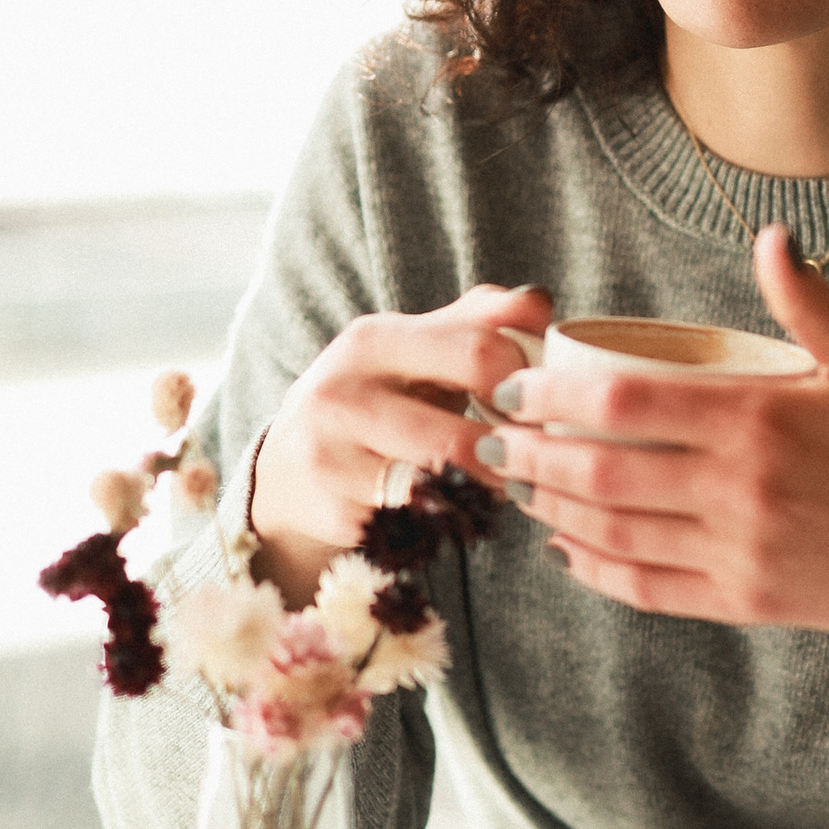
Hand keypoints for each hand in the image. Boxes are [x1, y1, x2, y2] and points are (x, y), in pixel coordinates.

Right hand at [247, 284, 552, 607]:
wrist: (287, 468)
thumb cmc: (376, 397)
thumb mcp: (416, 348)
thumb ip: (479, 321)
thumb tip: (539, 301)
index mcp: (371, 341)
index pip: (477, 352)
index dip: (525, 384)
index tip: (541, 404)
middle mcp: (340, 396)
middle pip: (460, 438)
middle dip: (510, 456)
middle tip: (537, 461)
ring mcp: (330, 460)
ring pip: (439, 489)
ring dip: (484, 493)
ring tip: (506, 485)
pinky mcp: (333, 514)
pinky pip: (414, 527)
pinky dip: (444, 523)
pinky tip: (452, 513)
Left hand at [483, 231, 828, 769]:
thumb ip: (810, 305)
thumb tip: (771, 238)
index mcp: (763, 419)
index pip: (626, 402)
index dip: (557, 395)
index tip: (521, 385)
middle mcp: (742, 488)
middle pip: (602, 473)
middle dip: (533, 455)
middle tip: (495, 436)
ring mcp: (741, 551)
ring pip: (615, 534)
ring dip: (554, 511)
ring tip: (520, 486)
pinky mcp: (746, 601)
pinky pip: (650, 589)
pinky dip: (597, 571)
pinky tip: (569, 549)